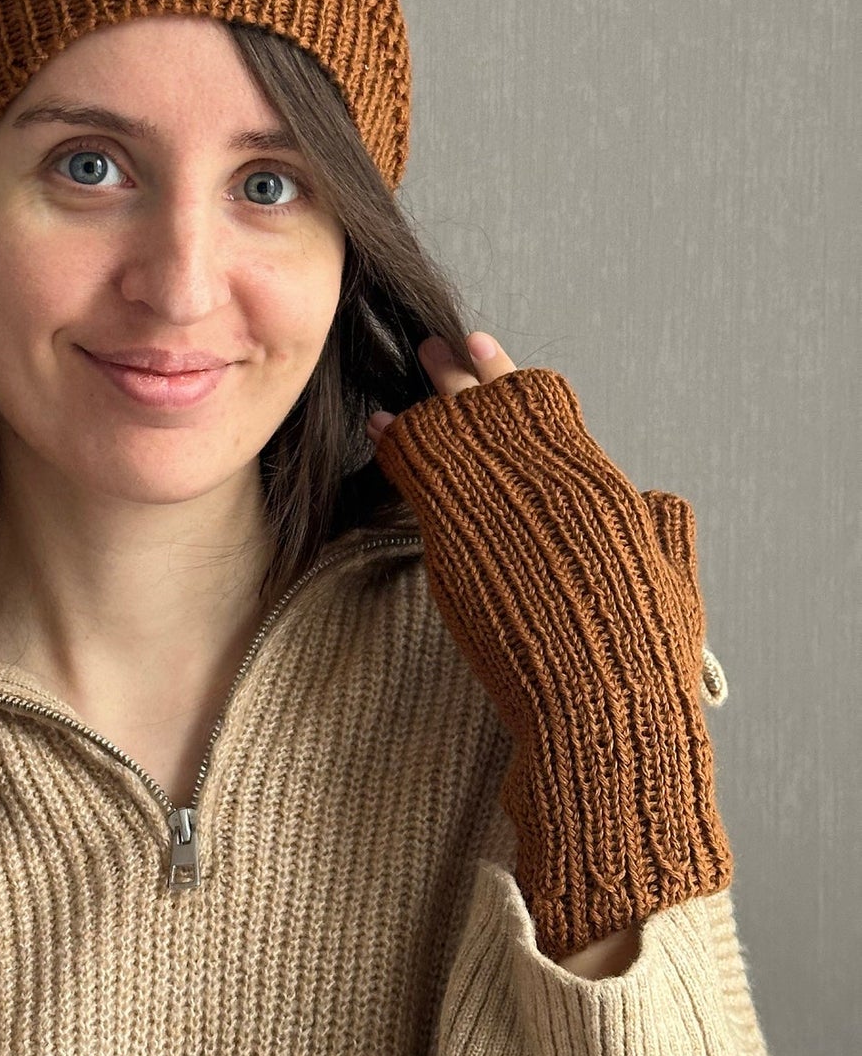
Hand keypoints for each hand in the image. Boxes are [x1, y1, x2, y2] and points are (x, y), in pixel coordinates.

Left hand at [358, 330, 732, 962]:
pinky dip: (399, 442)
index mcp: (603, 482)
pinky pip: (419, 469)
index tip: (485, 350)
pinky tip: (382, 424)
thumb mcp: (672, 581)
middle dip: (462, 373)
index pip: (547, 405)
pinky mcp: (457, 537)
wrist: (602, 707)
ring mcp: (500, 505)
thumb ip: (664, 529)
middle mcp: (549, 479)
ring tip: (407, 370)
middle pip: (494, 403)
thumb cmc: (643, 661)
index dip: (512, 375)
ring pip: (453, 427)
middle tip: (435, 348)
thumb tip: (658, 501)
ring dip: (430, 397)